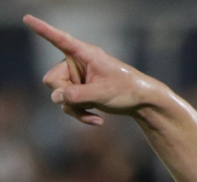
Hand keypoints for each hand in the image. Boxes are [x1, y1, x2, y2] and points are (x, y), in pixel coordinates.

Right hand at [24, 14, 162, 125]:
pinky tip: (98, 120)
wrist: (141, 103)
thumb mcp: (102, 93)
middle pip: (52, 79)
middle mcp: (76, 63)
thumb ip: (77, 95)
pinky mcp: (79, 92)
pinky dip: (80, 113)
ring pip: (59, 95)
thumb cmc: (127, 90)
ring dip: (74, 107)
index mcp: (85, 54)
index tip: (27, 18)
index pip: (60, 40)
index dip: (43, 30)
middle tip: (84, 98)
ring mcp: (76, 78)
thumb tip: (55, 97)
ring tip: (94, 112)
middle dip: (65, 93)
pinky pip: (68, 104)